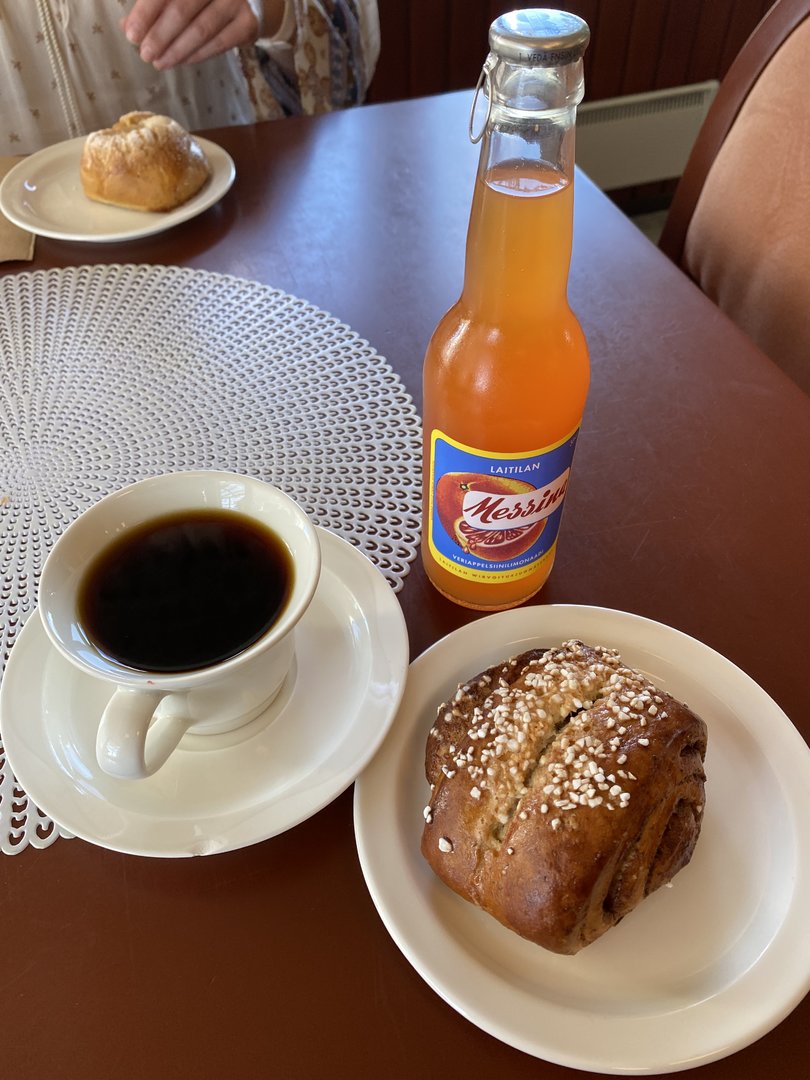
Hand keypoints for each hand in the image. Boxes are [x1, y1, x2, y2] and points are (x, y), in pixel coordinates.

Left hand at [121, 0, 259, 69]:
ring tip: (158, 62)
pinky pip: (219, 43)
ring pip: (201, 29)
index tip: (131, 33)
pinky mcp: (248, 22)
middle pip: (182, 9)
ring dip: (177, 50)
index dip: (146, 11)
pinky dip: (197, 54)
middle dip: (160, 35)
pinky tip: (181, 61)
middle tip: (144, 54)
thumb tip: (128, 26)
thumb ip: (155, 3)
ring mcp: (235, 0)